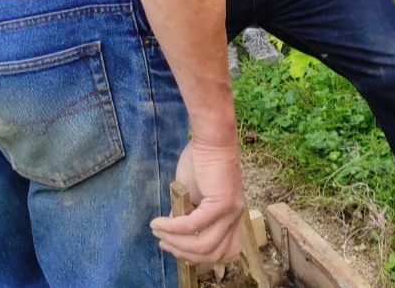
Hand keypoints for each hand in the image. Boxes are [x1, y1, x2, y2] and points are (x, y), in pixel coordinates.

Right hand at [149, 138, 244, 263]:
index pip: (223, 251)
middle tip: (164, 244)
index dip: (200, 257)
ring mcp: (231, 212)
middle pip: (213, 254)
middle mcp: (235, 217)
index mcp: (232, 217)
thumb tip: (175, 232)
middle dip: (184, 254)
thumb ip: (188, 215)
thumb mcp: (193, 196)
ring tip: (159, 232)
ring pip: (203, 245)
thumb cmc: (201, 161)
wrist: (211, 139)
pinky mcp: (222, 203)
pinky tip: (159, 223)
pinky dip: (173, 228)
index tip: (177, 249)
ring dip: (176, 243)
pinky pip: (194, 225)